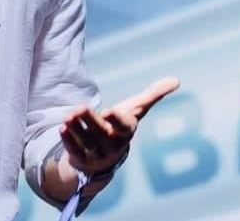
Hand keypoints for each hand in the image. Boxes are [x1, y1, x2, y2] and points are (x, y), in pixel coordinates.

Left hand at [60, 77, 179, 173]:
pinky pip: (75, 151)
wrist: (103, 156)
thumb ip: (153, 94)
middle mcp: (113, 145)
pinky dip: (69, 141)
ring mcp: (97, 154)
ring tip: (68, 116)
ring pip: (86, 143)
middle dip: (91, 121)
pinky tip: (62, 128)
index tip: (110, 111)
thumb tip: (177, 80)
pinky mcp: (82, 160)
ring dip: (76, 130)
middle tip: (79, 108)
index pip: (124, 126)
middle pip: (101, 134)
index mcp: (126, 131)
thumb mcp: (135, 110)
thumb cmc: (120, 126)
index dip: (117, 120)